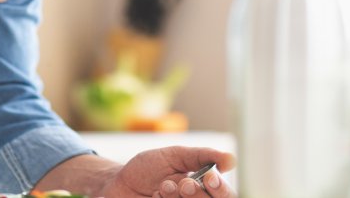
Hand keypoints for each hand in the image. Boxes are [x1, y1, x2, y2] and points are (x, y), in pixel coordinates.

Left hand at [95, 147, 235, 197]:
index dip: (221, 189)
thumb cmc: (148, 168)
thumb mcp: (175, 156)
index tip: (210, 177)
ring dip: (177, 197)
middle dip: (198, 195)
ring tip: (162, 187)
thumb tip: (231, 160)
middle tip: (184, 184)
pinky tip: (154, 196)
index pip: (224, 194)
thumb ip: (202, 156)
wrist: (118, 182)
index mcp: (203, 187)